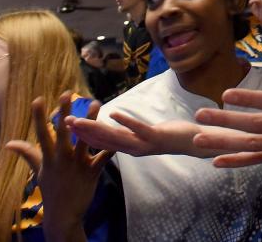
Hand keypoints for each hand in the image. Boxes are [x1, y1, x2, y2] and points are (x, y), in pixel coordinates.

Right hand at [6, 94, 113, 241]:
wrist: (64, 214)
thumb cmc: (51, 189)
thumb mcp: (39, 171)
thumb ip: (28, 154)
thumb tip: (9, 143)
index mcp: (49, 158)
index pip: (42, 134)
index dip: (39, 117)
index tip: (38, 99)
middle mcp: (62, 159)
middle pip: (63, 132)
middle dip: (65, 113)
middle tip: (67, 93)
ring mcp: (78, 165)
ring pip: (86, 139)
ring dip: (92, 121)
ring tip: (96, 102)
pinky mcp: (92, 172)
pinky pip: (104, 156)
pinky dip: (112, 146)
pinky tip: (120, 132)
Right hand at [67, 112, 230, 157]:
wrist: (197, 141)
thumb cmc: (172, 135)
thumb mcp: (147, 133)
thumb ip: (131, 131)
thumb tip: (116, 125)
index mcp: (131, 146)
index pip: (103, 142)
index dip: (85, 135)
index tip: (68, 126)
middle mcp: (135, 148)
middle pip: (104, 141)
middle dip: (84, 132)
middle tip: (65, 123)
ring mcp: (145, 144)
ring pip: (117, 138)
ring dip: (98, 129)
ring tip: (81, 121)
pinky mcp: (157, 137)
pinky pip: (139, 129)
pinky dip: (126, 121)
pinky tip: (113, 113)